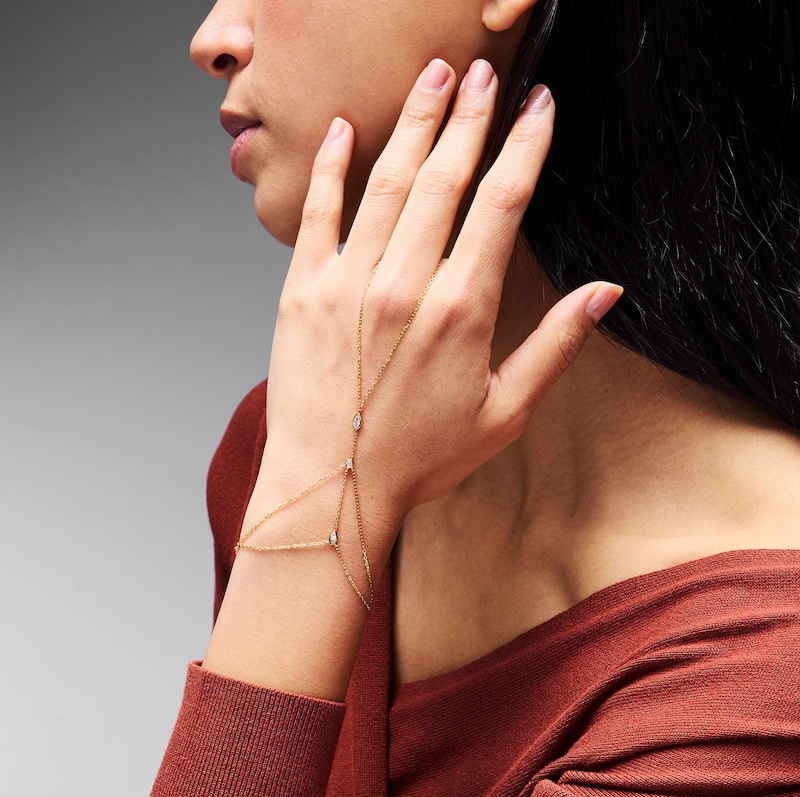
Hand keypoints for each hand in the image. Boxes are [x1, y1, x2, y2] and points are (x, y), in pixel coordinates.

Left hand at [246, 58, 620, 564]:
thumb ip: (555, 345)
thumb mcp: (503, 413)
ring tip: (433, 76)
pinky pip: (319, 213)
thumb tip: (605, 292)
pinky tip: (348, 129)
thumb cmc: (418, 458)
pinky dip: (333, 167)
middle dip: (469, 116)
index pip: (500, 205)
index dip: (524, 148)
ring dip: (414, 123)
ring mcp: (347, 283)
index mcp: (461, 311)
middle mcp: (404, 285)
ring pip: (387, 183)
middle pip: (444, 177)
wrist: (331, 487)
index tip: (538, 106)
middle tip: (484, 70)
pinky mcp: (302, 291)